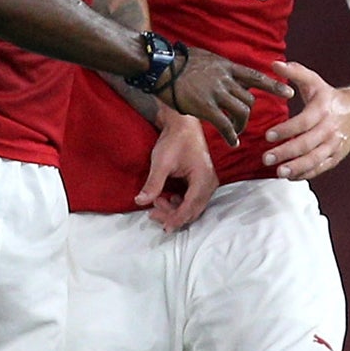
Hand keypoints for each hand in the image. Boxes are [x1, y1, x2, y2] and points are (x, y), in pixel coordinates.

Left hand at [137, 113, 217, 231]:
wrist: (183, 123)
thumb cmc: (174, 140)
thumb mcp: (161, 162)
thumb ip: (153, 184)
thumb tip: (140, 202)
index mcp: (203, 179)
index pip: (191, 207)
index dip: (177, 219)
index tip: (163, 227)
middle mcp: (209, 183)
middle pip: (193, 210)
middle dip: (173, 215)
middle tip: (152, 213)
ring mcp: (207, 182)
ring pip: (193, 206)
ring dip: (175, 209)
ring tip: (156, 202)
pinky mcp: (202, 181)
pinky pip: (193, 199)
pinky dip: (179, 203)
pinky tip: (166, 198)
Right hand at [164, 47, 287, 145]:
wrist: (159, 65)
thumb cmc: (177, 61)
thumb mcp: (205, 58)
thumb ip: (218, 69)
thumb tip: (223, 74)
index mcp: (227, 67)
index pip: (256, 77)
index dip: (274, 85)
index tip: (289, 92)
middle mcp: (225, 79)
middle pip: (248, 99)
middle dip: (248, 113)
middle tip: (242, 122)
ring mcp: (216, 93)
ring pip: (241, 112)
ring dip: (241, 125)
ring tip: (236, 132)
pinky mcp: (205, 107)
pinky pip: (224, 124)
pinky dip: (230, 135)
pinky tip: (232, 142)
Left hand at [262, 60, 349, 179]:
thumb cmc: (330, 97)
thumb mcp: (315, 81)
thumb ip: (295, 72)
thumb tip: (274, 64)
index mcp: (323, 110)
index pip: (303, 122)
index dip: (286, 130)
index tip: (268, 136)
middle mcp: (330, 129)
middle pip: (307, 144)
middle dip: (286, 152)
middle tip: (266, 158)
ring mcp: (335, 144)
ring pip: (315, 159)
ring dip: (296, 167)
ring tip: (279, 172)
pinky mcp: (337, 156)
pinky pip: (321, 167)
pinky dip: (306, 173)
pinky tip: (290, 176)